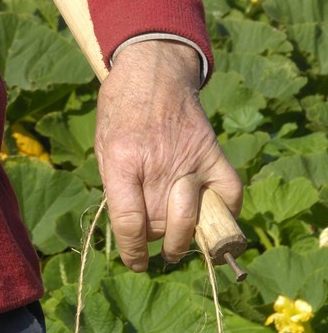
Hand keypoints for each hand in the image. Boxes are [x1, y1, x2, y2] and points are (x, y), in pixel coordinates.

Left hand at [94, 39, 241, 269]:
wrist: (153, 70)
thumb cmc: (121, 108)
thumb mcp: (104, 143)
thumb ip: (116, 185)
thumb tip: (131, 230)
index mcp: (122, 158)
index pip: (129, 222)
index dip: (132, 251)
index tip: (136, 263)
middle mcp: (157, 162)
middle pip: (160, 226)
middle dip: (155, 242)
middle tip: (154, 241)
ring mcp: (190, 159)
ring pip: (193, 220)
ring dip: (185, 240)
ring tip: (178, 242)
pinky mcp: (213, 154)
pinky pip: (229, 196)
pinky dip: (224, 213)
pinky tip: (209, 214)